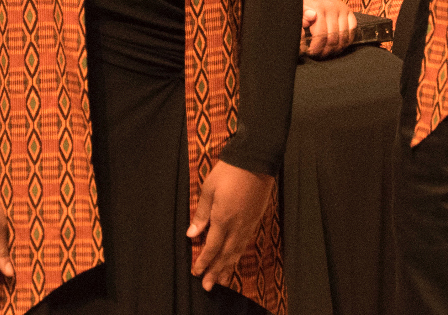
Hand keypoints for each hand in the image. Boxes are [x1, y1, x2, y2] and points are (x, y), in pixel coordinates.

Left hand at [188, 160, 271, 292]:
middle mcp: (236, 226)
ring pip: (237, 251)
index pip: (211, 247)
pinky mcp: (255, 219)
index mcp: (222, 219)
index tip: (196, 272)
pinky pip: (246, 243)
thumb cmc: (228, 172)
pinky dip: (239, 254)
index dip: (203, 261)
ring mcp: (248, 224)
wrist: (255, 161)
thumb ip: (201, 214)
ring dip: (228, 267)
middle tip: (208, 286)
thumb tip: (191, 234)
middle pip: (225, 255)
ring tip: (222, 281)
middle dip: (216, 272)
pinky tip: (235, 258)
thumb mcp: (209, 190)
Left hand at [301, 0, 356, 57]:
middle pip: (333, 38)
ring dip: (336, 48)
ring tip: (327, 52)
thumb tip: (311, 18)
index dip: (316, 47)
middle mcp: (333, 8)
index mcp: (319, 8)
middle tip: (319, 55)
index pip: (321, 34)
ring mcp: (343, 9)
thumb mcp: (297, 8)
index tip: (311, 53)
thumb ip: (302, 15)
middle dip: (326, 50)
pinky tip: (339, 45)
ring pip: (344, 36)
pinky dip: (347, 40)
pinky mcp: (349, 10)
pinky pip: (353, 29)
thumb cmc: (302, 2)